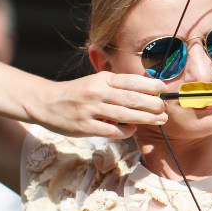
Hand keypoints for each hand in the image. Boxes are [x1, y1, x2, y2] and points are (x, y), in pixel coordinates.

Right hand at [39, 72, 167, 138]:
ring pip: (124, 114)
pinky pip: (111, 131)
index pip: (130, 80)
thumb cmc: (77, 93)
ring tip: (160, 119)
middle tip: (165, 108)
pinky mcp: (84, 126)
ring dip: (145, 118)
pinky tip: (133, 130)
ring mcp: (90, 110)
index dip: (150, 84)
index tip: (165, 88)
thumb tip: (145, 91)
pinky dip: (125, 131)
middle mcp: (97, 92)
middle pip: (131, 98)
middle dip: (152, 103)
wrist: (46, 102)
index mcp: (102, 79)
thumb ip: (116, 86)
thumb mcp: (95, 82)